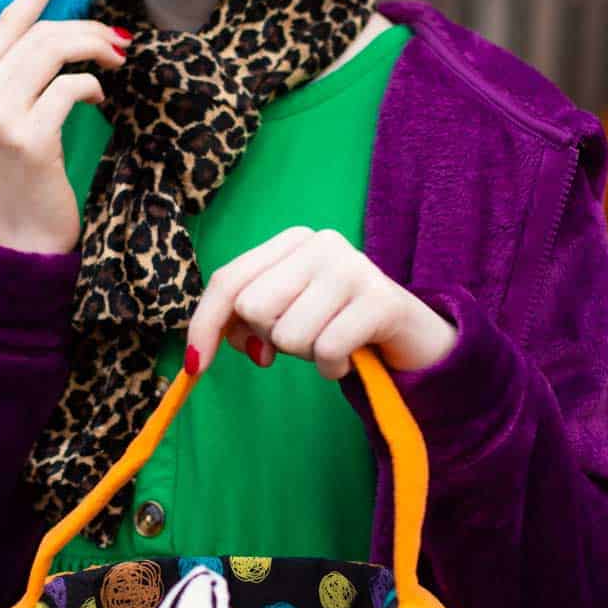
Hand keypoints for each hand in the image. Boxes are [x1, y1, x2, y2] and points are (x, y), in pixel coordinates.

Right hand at [0, 0, 129, 254]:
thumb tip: (69, 33)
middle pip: (39, 32)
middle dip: (87, 28)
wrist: (23, 237)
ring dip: (95, 48)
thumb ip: (28, 77)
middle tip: (121, 42)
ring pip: (52, 50)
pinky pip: (70, 88)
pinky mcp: (26, 138)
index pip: (8, 20)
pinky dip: (93, 87)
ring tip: (119, 60)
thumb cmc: (30, 176)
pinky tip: (99, 99)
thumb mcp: (18, 118)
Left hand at [185, 227, 457, 379]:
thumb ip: (243, 320)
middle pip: (254, 308)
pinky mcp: (380, 300)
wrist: (411, 335)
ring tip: (331, 344)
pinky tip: (348, 358)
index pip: (229, 281)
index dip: (205, 324)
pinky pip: (326, 350)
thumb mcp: (286, 313)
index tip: (195, 365)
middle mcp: (321, 243)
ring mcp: (353, 267)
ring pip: (289, 335)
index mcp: (292, 241)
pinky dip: (332, 367)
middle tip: (303, 339)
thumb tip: (201, 353)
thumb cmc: (336, 323)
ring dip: (306, 355)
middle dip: (271, 339)